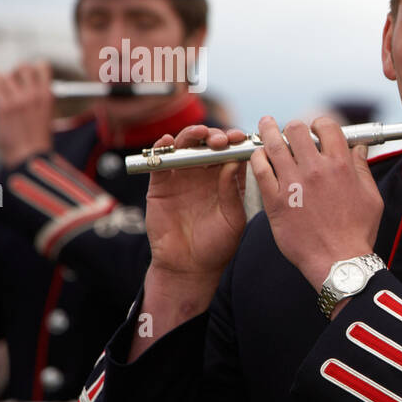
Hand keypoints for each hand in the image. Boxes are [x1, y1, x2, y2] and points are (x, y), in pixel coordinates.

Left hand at [0, 62, 54, 166]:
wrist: (30, 158)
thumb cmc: (37, 143)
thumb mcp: (47, 118)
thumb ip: (40, 102)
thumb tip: (33, 92)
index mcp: (48, 97)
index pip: (43, 68)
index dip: (34, 67)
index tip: (29, 73)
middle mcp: (34, 95)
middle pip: (24, 67)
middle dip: (17, 71)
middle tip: (13, 80)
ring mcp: (19, 100)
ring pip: (8, 75)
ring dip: (3, 78)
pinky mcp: (4, 106)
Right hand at [144, 124, 250, 284]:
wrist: (189, 267)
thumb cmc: (217, 245)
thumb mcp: (233, 219)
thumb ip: (232, 192)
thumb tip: (233, 163)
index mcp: (226, 181)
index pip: (232, 153)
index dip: (237, 143)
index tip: (241, 139)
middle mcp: (205, 175)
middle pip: (209, 146)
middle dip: (216, 137)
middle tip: (221, 140)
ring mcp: (182, 177)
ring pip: (185, 148)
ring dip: (192, 136)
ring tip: (200, 134)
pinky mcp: (160, 184)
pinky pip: (160, 161)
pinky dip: (162, 148)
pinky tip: (169, 141)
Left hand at [248, 116, 383, 291]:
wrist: (338, 261)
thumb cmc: (357, 232)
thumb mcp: (371, 197)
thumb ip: (362, 169)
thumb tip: (359, 149)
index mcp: (341, 165)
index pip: (326, 126)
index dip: (319, 124)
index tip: (315, 130)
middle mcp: (315, 170)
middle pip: (296, 129)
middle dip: (293, 127)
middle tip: (290, 132)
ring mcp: (293, 184)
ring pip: (274, 144)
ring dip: (268, 132)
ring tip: (265, 126)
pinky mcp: (275, 200)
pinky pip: (259, 169)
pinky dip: (257, 157)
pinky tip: (259, 156)